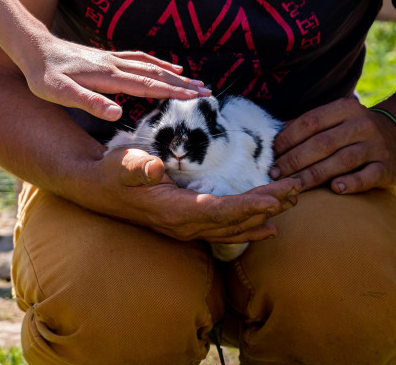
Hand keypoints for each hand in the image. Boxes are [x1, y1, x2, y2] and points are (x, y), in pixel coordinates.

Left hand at [22, 35, 211, 120]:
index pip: (147, 86)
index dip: (173, 93)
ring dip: (173, 73)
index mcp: (108, 77)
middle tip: (208, 92)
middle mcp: (114, 65)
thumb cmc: (43, 76)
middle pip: (155, 75)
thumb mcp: (60, 94)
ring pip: (150, 65)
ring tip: (194, 80)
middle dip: (182, 85)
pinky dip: (156, 61)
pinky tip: (164, 64)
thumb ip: (89, 103)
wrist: (32, 49)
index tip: (196, 99)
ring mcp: (111, 58)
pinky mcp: (106, 56)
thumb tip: (118, 114)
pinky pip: (139, 58)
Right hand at [98, 147, 300, 244]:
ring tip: (292, 201)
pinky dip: (251, 228)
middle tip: (297, 189)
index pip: (220, 211)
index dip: (250, 206)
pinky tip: (271, 227)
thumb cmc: (111, 173)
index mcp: (174, 211)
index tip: (275, 198)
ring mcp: (188, 228)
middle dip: (268, 205)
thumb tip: (154, 168)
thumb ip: (138, 168)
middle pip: (236, 220)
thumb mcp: (122, 164)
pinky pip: (226, 231)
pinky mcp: (190, 224)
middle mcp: (185, 225)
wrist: (97, 189)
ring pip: (235, 226)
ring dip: (265, 215)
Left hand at [271, 96, 395, 193]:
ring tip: (293, 185)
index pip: (310, 122)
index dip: (288, 138)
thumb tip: (272, 138)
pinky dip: (351, 183)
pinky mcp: (389, 168)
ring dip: (314, 175)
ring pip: (342, 160)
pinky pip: (368, 176)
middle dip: (295, 160)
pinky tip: (334, 189)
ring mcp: (377, 146)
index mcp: (345, 108)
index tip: (270, 154)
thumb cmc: (352, 129)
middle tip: (275, 174)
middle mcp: (363, 125)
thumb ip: (306, 126)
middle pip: (323, 143)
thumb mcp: (334, 119)